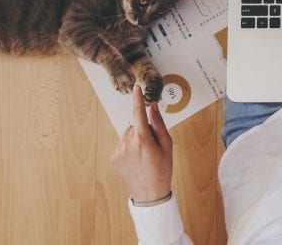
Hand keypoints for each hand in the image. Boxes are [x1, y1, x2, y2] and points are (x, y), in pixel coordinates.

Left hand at [111, 86, 174, 203]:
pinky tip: (136, 159)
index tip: (136, 88)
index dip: (137, 99)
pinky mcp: (113, 158)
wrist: (150, 193)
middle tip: (152, 146)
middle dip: (144, 130)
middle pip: (135, 125)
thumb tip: (152, 108)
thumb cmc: (162, 169)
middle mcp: (127, 144)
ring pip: (128, 134)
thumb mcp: (167, 145)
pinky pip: (122, 144)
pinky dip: (129, 147)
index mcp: (142, 139)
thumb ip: (159, 124)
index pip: (138, 113)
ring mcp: (118, 151)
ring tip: (144, 155)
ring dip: (135, 139)